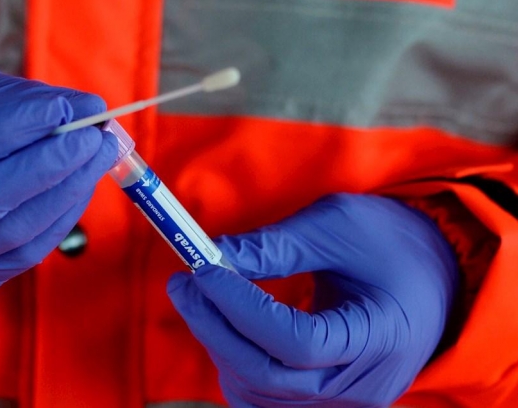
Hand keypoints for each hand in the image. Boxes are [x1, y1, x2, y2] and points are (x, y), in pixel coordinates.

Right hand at [0, 64, 116, 296]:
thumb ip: (16, 100)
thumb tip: (87, 107)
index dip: (10, 128)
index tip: (63, 106)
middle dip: (48, 165)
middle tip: (93, 134)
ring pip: (13, 233)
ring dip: (67, 191)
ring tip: (100, 152)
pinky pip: (28, 252)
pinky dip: (62, 215)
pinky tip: (82, 182)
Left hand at [167, 193, 457, 406]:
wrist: (433, 276)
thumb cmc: (391, 243)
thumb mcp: (339, 225)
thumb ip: (276, 246)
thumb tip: (212, 255)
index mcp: (382, 336)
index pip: (296, 342)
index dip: (240, 307)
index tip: (203, 268)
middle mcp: (364, 386)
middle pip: (268, 376)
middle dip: (214, 327)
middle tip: (183, 282)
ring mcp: (343, 402)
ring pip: (258, 392)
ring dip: (218, 344)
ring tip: (201, 297)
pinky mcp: (323, 401)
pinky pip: (263, 397)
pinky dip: (234, 363)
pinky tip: (223, 325)